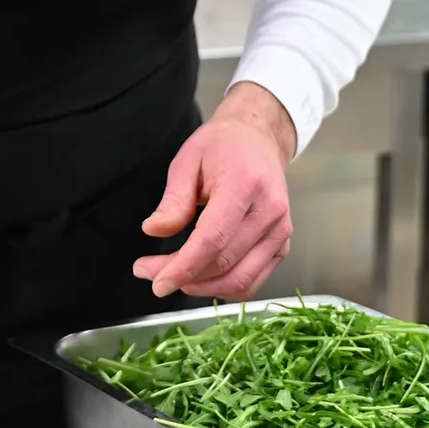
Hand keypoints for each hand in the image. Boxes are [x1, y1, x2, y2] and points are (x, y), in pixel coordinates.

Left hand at [134, 82, 296, 299]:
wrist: (259, 140)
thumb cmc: (223, 147)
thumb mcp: (187, 161)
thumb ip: (173, 200)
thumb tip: (154, 230)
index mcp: (245, 185)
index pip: (213, 240)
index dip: (184, 267)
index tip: (158, 283)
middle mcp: (269, 212)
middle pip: (222, 262)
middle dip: (182, 276)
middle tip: (148, 272)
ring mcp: (279, 232)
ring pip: (239, 280)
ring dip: (201, 287)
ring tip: (171, 275)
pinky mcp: (281, 246)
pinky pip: (250, 281)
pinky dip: (221, 287)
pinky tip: (199, 278)